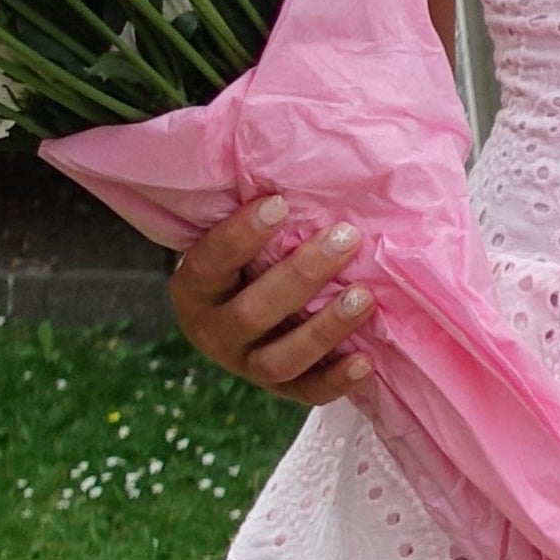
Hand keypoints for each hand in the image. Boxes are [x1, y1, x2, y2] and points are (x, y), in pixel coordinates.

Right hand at [169, 195, 378, 405]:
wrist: (239, 312)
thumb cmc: (248, 259)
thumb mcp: (239, 239)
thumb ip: (261, 216)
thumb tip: (300, 166)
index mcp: (194, 289)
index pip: (211, 262)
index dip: (242, 235)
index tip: (280, 204)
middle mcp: (213, 332)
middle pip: (253, 313)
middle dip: (302, 275)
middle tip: (345, 238)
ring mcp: (245, 365)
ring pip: (279, 360)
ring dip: (324, 329)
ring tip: (364, 297)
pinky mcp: (279, 389)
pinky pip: (306, 393)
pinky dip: (336, 382)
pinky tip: (366, 361)